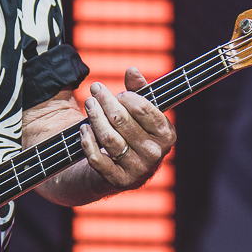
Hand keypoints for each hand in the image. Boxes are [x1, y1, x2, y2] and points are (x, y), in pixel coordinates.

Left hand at [78, 67, 174, 190]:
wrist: (126, 170)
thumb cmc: (135, 133)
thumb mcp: (142, 113)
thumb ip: (139, 90)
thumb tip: (132, 71)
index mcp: (166, 134)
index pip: (142, 108)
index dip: (125, 96)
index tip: (118, 93)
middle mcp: (154, 153)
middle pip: (121, 120)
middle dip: (105, 101)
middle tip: (95, 89)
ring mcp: (136, 169)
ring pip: (108, 137)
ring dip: (94, 117)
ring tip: (89, 104)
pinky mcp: (118, 181)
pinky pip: (98, 159)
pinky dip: (87, 141)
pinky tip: (84, 128)